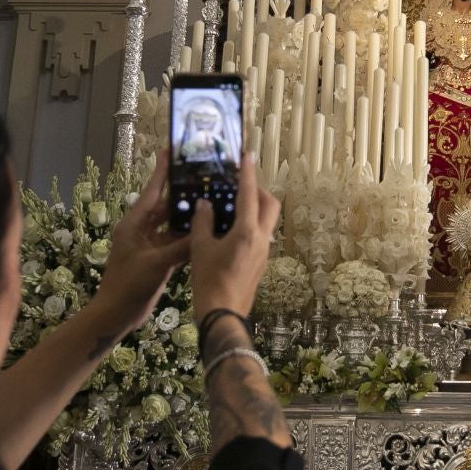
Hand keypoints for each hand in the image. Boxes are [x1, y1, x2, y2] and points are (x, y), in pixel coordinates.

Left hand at [89, 150, 190, 334]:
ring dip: (187, 221)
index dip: (161, 171)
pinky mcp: (155, 260)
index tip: (169, 150)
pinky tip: (205, 235)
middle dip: (183, 198)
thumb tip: (204, 230)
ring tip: (211, 207)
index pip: (151, 191)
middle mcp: (141, 231)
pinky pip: (174, 244)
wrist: (116, 314)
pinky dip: (187, 240)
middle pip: (165, 208)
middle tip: (206, 185)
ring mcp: (148, 246)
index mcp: (134, 224)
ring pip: (171, 227)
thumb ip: (181, 246)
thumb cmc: (129, 286)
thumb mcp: (157, 264)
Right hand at [189, 154, 280, 320]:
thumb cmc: (209, 281)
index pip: (249, 194)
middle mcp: (261, 239)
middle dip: (258, 190)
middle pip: (270, 204)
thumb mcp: (200, 248)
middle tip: (239, 186)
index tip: (248, 155)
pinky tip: (231, 229)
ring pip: (267, 220)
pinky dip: (251, 224)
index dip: (247, 173)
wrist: (223, 314)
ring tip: (233, 206)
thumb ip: (203, 222)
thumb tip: (205, 204)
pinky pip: (261, 235)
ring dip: (255, 208)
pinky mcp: (261, 262)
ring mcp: (264, 252)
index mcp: (247, 232)